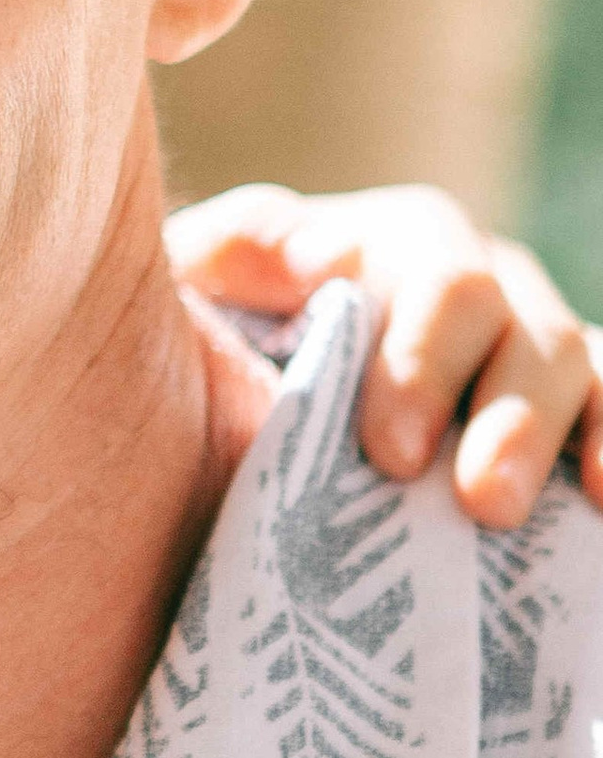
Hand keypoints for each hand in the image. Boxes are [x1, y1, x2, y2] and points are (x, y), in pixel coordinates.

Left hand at [169, 182, 602, 528]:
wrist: (235, 406)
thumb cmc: (207, 348)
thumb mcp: (195, 290)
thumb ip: (217, 256)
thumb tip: (261, 252)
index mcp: (392, 242)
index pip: (440, 276)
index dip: (424, 362)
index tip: (391, 454)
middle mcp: (477, 282)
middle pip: (522, 330)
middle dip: (504, 417)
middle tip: (476, 502)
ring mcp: (528, 344)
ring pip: (577, 367)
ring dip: (551, 441)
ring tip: (509, 515)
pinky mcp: (567, 410)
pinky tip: (602, 500)